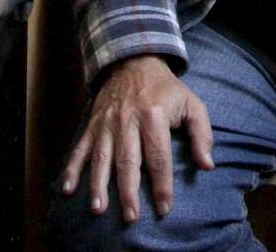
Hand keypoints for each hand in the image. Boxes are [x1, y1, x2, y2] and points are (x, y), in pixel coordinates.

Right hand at [59, 54, 214, 220]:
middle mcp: (128, 120)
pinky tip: (68, 189)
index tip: (164, 207)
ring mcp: (107, 123)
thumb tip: (207, 165)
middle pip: (128, 160)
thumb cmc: (166, 89)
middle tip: (131, 217)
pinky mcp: (93, 124)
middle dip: (129, 191)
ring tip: (99, 209)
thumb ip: (202, 134)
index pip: (159, 156)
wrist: (134, 60)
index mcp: (154, 115)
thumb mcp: (192, 104)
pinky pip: (80, 148)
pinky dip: (73, 168)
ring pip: (102, 157)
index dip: (162, 184)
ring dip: (99, 184)